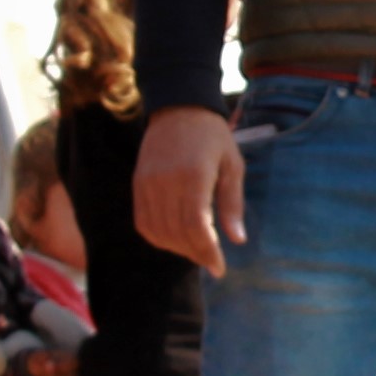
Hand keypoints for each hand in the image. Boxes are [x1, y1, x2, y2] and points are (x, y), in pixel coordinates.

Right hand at [139, 107, 246, 275]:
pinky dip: (158, 238)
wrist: (179, 107)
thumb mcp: (233, 165)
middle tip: (211, 262)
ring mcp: (148, 183)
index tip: (219, 268)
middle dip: (196, 254)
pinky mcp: (138, 184)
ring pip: (159, 232)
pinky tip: (175, 240)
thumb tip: (238, 239)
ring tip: (196, 251)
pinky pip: (143, 222)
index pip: (197, 227)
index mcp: (194, 176)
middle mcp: (167, 182)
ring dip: (178, 249)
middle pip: (178, 233)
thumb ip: (232, 203)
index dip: (208, 252)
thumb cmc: (213, 137)